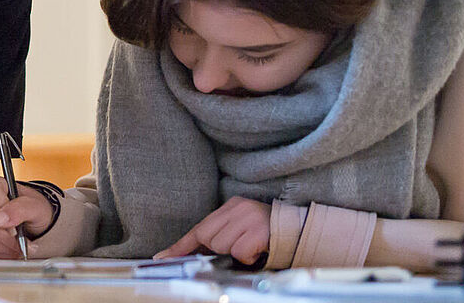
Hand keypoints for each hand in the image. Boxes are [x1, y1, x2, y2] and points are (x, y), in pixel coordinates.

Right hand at [0, 175, 53, 258]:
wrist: (38, 224)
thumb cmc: (36, 210)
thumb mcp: (36, 207)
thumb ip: (19, 209)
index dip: (1, 213)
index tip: (15, 229)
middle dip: (5, 237)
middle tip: (22, 243)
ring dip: (4, 248)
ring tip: (20, 248)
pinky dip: (1, 253)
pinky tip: (12, 250)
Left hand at [155, 196, 269, 264]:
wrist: (300, 232)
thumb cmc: (268, 236)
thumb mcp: (240, 230)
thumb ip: (219, 236)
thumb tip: (193, 254)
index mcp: (231, 206)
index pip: (199, 228)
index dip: (181, 245)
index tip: (162, 257)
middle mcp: (238, 208)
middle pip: (207, 237)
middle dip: (217, 249)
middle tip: (238, 249)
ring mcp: (248, 217)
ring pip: (221, 245)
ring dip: (234, 253)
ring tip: (251, 247)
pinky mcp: (257, 230)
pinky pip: (238, 251)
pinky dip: (247, 257)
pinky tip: (258, 250)